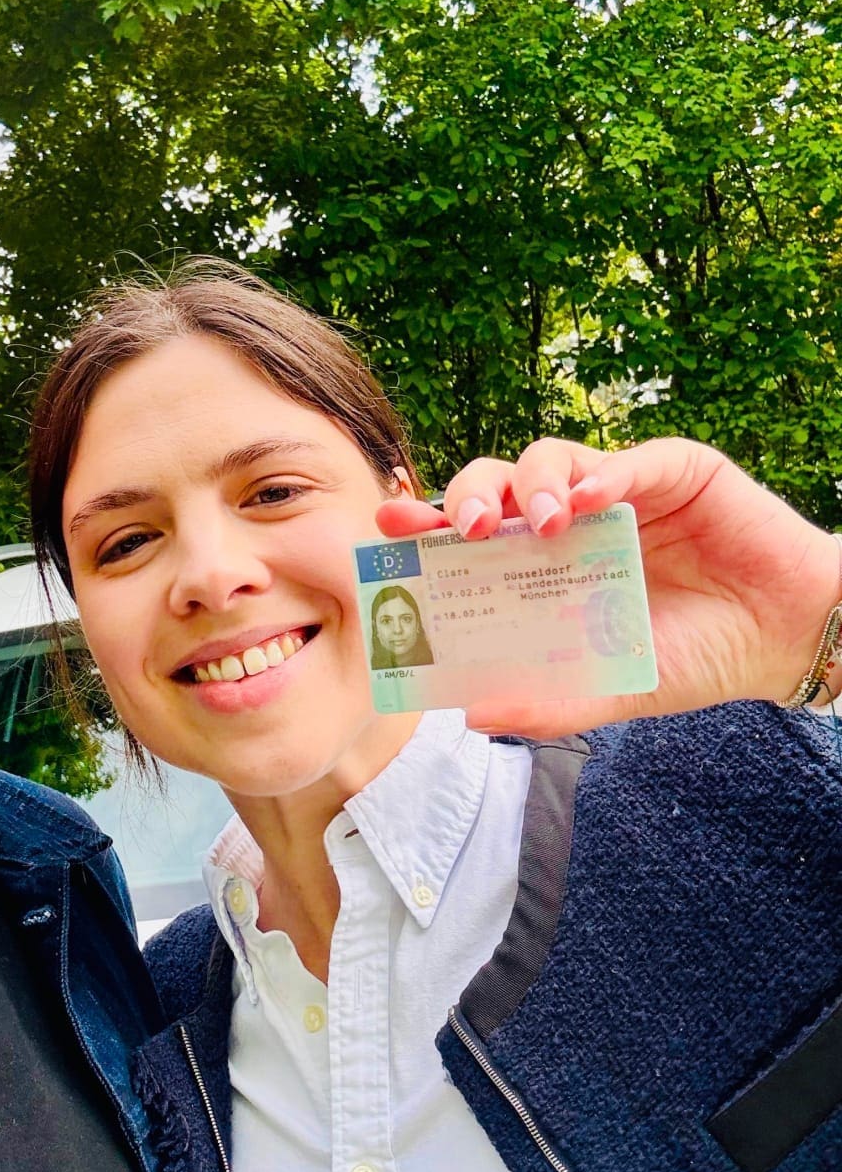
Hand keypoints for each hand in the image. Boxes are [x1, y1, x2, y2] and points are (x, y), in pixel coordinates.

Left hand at [375, 438, 840, 736]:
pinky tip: (593, 501)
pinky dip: (606, 474)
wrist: (783, 639)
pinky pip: (628, 459)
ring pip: (549, 457)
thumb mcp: (610, 688)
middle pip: (496, 484)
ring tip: (542, 522)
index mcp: (539, 562)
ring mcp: (616, 489)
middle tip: (465, 528)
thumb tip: (471, 714)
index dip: (425, 521)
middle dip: (469, 496)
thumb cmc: (691, 657)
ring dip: (534, 484)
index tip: (388, 526)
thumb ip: (548, 701)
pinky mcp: (672, 470)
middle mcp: (568, 518)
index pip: (468, 530)